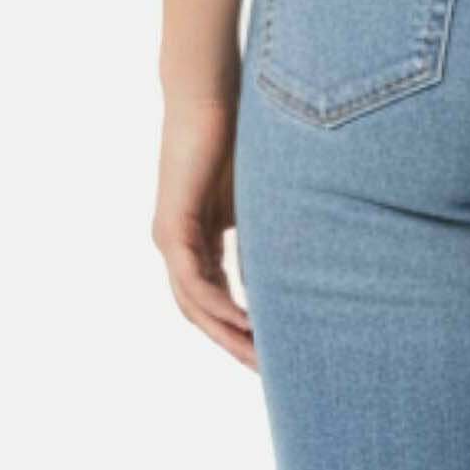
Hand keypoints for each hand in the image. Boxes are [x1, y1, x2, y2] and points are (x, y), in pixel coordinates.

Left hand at [153, 94, 255, 368]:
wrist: (210, 96)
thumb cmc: (239, 139)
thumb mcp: (261, 203)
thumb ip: (267, 239)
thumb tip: (298, 270)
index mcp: (197, 241)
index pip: (216, 299)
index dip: (241, 330)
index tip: (272, 353)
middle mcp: (178, 245)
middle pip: (202, 313)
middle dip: (234, 344)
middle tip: (266, 372)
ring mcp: (170, 238)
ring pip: (195, 305)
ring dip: (227, 334)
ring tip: (259, 357)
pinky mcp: (171, 227)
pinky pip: (193, 282)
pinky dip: (219, 306)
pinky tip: (246, 323)